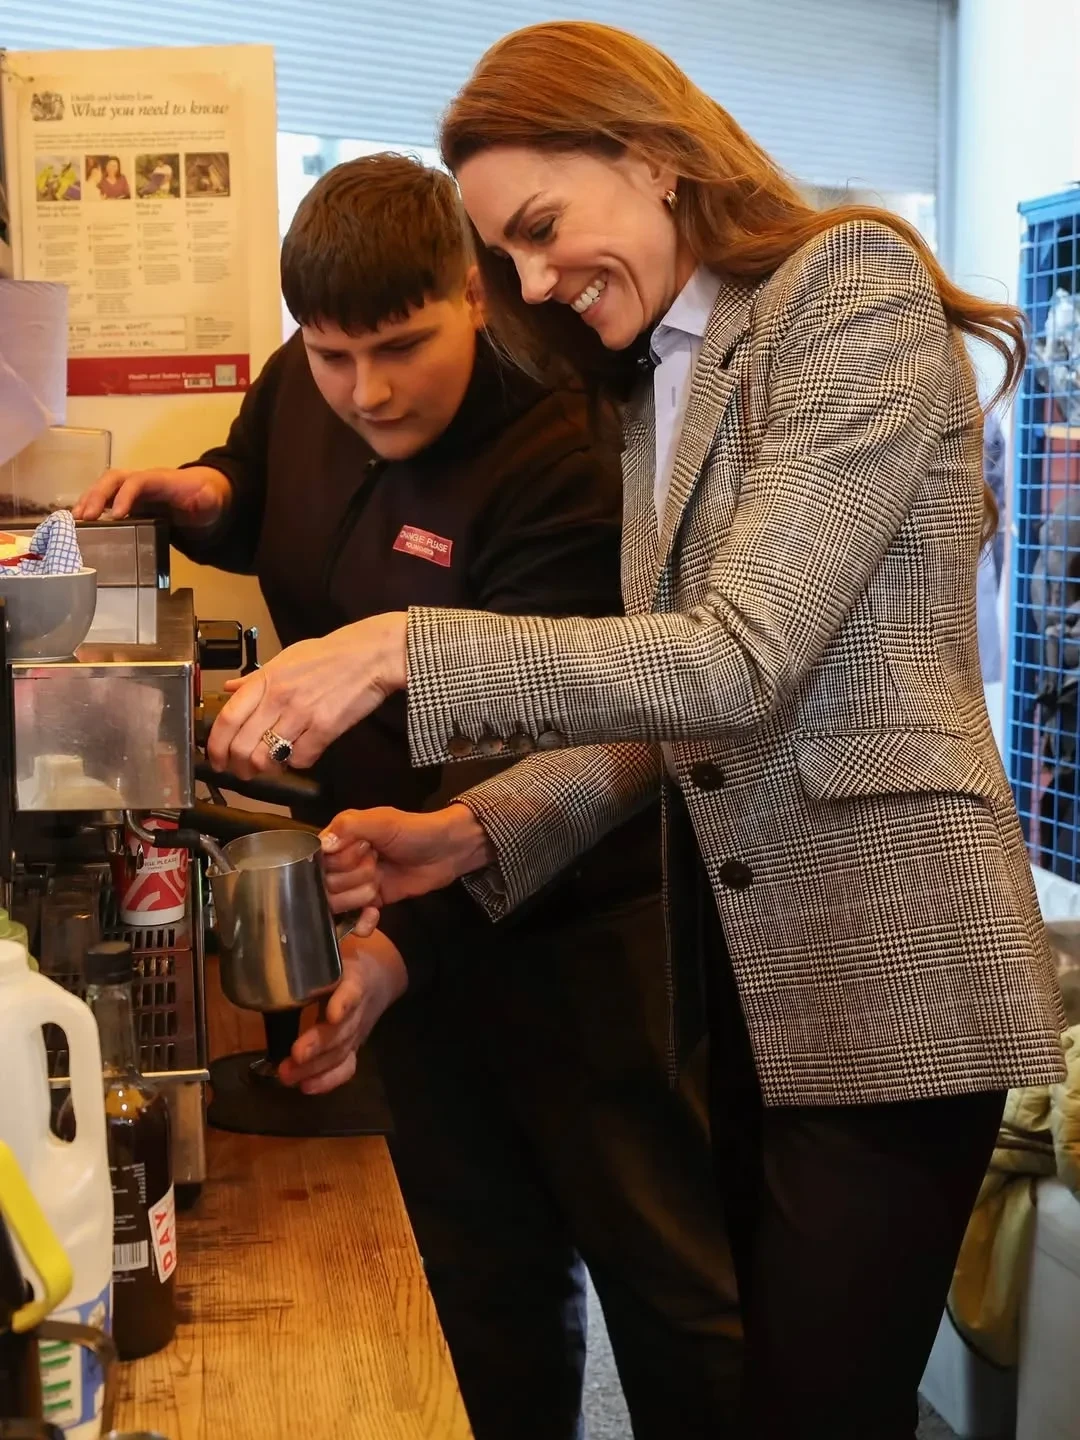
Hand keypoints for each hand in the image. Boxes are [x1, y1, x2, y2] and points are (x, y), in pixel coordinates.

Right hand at [72, 465, 230, 524]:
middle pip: (114, 480)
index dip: (125, 496)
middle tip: (84, 518)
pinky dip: (91, 507)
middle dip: (97, 496)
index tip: (115, 517)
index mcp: (161, 480)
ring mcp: (132, 489)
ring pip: (105, 487)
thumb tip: (203, 501)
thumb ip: (207, 500)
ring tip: (76, 520)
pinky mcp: (128, 501)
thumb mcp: (211, 500)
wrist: (205, 496)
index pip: (138, 481)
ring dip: (88, 500)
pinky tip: (81, 523)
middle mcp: (142, 480)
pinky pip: (105, 499)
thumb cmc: (205, 498)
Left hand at [206, 613, 407, 778]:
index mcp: (265, 680)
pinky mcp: (326, 729)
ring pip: (267, 758)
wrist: (371, 655)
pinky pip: (300, 759)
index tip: (216, 759)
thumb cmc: (329, 655)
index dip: (216, 746)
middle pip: (242, 746)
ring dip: (265, 769)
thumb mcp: (286, 658)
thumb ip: (256, 679)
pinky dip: (297, 763)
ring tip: (271, 766)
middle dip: (238, 766)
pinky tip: (302, 754)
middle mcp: (279, 698)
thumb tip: (230, 689)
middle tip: (243, 771)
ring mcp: (302, 714)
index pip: (227, 718)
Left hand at [276, 930, 407, 1094]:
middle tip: (294, 1056)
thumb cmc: (352, 953)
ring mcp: (357, 1030)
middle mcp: (358, 1008)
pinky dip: (328, 1080)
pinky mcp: (355, 1046)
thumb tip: (308, 911)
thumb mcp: (344, 938)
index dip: (344, 1002)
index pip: (353, 991)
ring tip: (288, 1075)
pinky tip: (305, 1087)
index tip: (332, 1013)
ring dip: (315, 1067)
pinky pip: (346, 1068)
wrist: (383, 974)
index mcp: (355, 977)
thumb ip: (329, 928)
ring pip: (341, 1053)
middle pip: (343, 1031)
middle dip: (319, 1045)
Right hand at [320, 803, 495, 918]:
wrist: (447, 852)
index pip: (318, 859)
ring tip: (378, 884)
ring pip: (337, 904)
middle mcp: (343, 863)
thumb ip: (349, 826)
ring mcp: (356, 884)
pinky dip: (362, 922)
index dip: (339, 861)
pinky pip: (353, 921)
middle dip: (353, 878)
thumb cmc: (414, 830)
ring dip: (359, 897)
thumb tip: (323, 845)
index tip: (363, 852)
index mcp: (340, 839)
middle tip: (376, 865)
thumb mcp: (383, 820)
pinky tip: (375, 913)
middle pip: (326, 884)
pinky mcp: (371, 903)